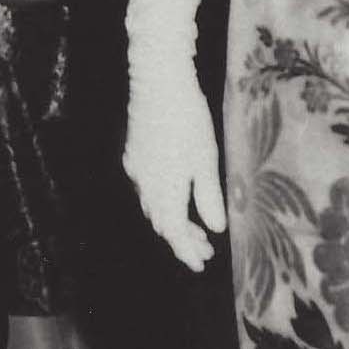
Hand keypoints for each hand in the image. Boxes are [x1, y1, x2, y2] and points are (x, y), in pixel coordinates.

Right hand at [124, 62, 224, 270]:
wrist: (158, 83)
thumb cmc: (188, 121)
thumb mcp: (206, 161)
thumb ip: (209, 197)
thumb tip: (215, 228)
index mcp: (164, 192)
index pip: (173, 234)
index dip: (186, 252)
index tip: (200, 264)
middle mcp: (144, 186)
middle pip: (161, 223)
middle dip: (182, 239)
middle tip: (204, 249)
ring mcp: (135, 169)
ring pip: (152, 207)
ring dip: (172, 220)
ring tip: (195, 227)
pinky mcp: (133, 154)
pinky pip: (145, 189)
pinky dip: (161, 201)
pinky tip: (175, 194)